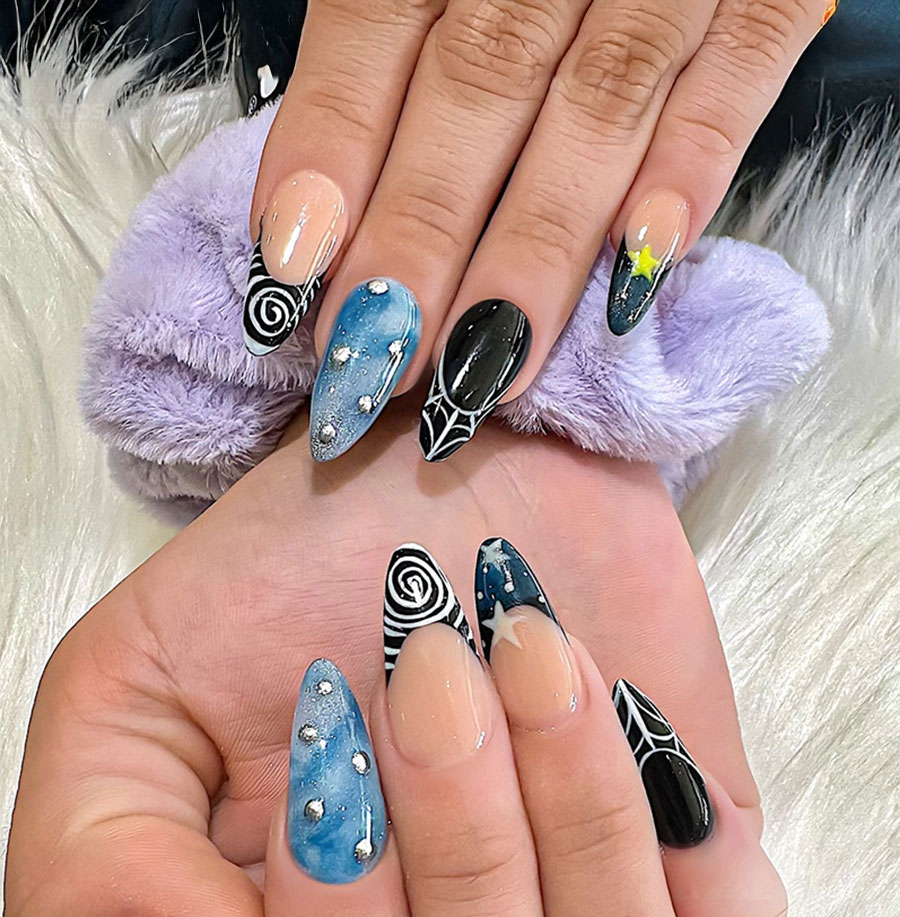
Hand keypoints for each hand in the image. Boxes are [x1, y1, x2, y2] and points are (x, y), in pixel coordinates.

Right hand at [4, 409, 784, 916]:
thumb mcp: (123, 694)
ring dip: (570, 823)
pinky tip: (606, 692)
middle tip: (428, 667)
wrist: (442, 465)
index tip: (319, 723)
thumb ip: (96, 868)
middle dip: (457, 854)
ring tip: (525, 654)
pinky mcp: (697, 870)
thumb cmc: (287, 582)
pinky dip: (665, 808)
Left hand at [246, 0, 831, 458]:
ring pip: (595, 104)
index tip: (294, 277)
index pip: (377, 19)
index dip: (334, 147)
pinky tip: (635, 278)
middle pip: (479, 80)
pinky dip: (689, 173)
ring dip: (536, 246)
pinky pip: (735, 80)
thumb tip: (318, 218)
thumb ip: (389, 56)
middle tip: (379, 360)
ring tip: (485, 368)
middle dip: (422, 231)